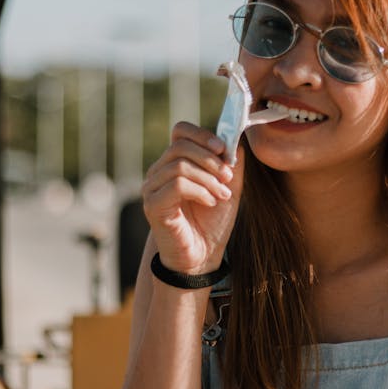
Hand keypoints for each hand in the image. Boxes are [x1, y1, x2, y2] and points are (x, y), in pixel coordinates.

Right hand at [142, 122, 243, 273]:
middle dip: (210, 160)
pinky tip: (210, 202)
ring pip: (179, 166)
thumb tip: (236, 139)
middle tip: (228, 178)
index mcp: (174, 162)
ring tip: (222, 195)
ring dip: (208, 179)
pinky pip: (176, 185)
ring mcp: (152, 188)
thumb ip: (232, 163)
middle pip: (180, 146)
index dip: (202, 135)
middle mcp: (158, 172)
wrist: (202, 256)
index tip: (223, 149)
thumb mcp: (229, 187)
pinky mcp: (152, 205)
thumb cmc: (212, 222)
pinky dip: (200, 191)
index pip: (180, 132)